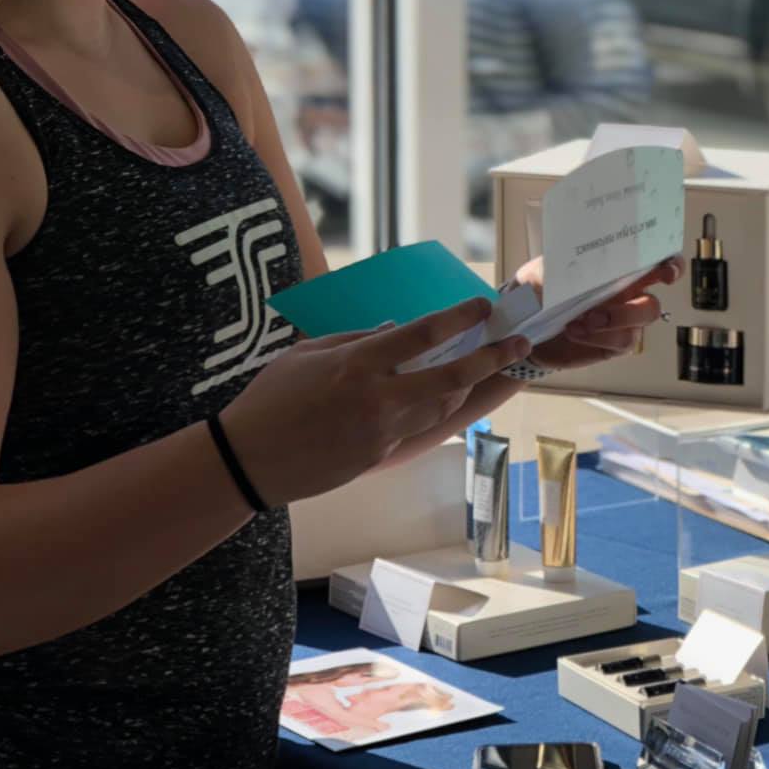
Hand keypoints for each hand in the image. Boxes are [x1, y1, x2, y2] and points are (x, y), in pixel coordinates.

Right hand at [219, 298, 531, 506]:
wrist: (248, 462)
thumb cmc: (270, 399)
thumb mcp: (308, 353)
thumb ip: (356, 341)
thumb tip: (395, 330)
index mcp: (358, 364)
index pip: (423, 334)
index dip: (460, 318)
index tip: (483, 306)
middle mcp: (379, 399)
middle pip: (451, 375)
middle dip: (493, 359)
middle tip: (520, 345)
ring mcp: (383, 432)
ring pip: (443, 407)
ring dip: (469, 386)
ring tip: (490, 369)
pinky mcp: (381, 457)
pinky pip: (421, 429)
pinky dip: (439, 411)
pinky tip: (450, 399)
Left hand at [509, 255, 682, 370]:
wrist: (522, 323)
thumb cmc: (539, 289)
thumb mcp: (546, 270)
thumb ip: (566, 266)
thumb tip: (581, 264)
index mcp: (619, 271)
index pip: (657, 265)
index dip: (672, 267)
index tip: (667, 273)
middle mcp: (627, 296)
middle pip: (652, 304)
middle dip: (637, 308)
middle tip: (606, 308)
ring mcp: (621, 323)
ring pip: (638, 326)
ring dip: (612, 322)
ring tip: (582, 321)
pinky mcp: (610, 345)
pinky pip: (620, 342)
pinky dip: (597, 337)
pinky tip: (574, 331)